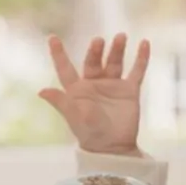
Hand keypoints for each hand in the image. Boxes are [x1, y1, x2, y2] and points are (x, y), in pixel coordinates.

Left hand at [39, 33, 149, 155]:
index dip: (59, 54)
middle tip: (98, 41)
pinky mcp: (129, 91)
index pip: (65, 68)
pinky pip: (136, 71)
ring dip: (117, 49)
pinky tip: (144, 43)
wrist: (114, 148)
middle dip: (95, 51)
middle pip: (93, 61)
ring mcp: (113, 86)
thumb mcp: (74, 116)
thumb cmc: (90, 133)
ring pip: (114, 62)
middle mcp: (94, 84)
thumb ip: (61, 102)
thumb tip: (41, 91)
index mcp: (77, 89)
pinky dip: (141, 58)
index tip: (52, 38)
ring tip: (120, 37)